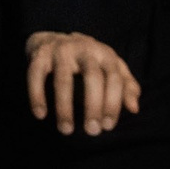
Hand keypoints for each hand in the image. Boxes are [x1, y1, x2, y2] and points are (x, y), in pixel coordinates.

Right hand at [25, 30, 141, 135]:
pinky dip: (36, 95)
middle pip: (92, 77)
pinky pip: (36, 75)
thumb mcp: (110, 67)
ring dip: (64, 106)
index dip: (113, 104)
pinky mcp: (39, 54)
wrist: (54, 37)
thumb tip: (134, 108)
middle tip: (92, 131)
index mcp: (104, 54)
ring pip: (63, 79)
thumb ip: (126, 85)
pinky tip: (39, 114)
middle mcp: (83, 48)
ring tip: (66, 130)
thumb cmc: (89, 60)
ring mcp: (60, 49)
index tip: (107, 126)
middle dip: (93, 106)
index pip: (114, 79)